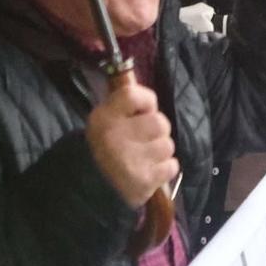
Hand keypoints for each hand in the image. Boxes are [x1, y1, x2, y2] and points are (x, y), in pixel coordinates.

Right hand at [87, 77, 178, 207]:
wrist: (94, 189)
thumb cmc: (107, 148)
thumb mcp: (107, 119)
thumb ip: (126, 101)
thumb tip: (136, 76)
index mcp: (104, 118)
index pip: (134, 94)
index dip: (147, 101)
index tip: (144, 111)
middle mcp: (115, 137)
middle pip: (160, 122)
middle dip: (157, 132)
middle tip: (143, 140)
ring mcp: (129, 161)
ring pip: (167, 145)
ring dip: (160, 152)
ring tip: (144, 158)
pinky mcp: (143, 181)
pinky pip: (172, 166)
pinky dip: (164, 170)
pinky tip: (149, 172)